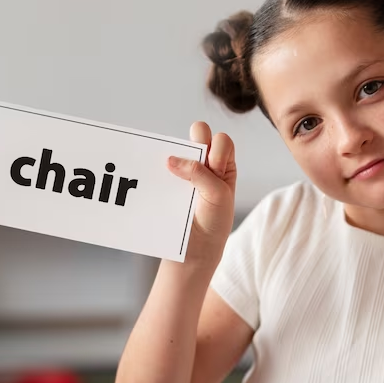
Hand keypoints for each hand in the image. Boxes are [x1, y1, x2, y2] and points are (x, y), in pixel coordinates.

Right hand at [167, 121, 236, 266]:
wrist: (195, 248)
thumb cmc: (214, 221)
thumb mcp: (217, 196)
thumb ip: (201, 174)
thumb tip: (170, 159)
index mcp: (224, 164)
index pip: (221, 140)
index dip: (215, 149)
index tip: (213, 169)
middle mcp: (206, 163)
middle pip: (200, 134)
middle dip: (196, 142)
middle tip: (194, 165)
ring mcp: (185, 171)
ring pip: (178, 148)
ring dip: (175, 155)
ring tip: (173, 173)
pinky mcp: (168, 181)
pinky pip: (161, 166)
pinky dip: (159, 168)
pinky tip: (159, 177)